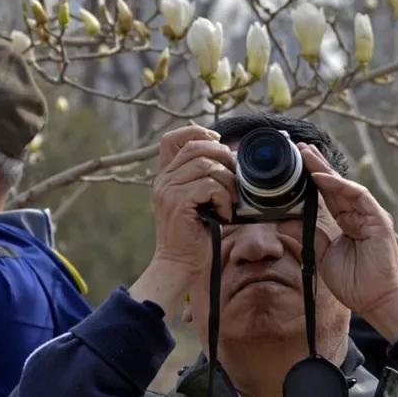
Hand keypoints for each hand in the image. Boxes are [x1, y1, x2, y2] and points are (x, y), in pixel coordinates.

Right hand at [130, 125, 234, 317]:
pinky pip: (209, 186)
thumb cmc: (194, 234)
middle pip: (196, 147)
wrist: (179, 264)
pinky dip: (224, 198)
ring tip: (230, 201)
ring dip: (227, 182)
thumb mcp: (197, 200)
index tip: (218, 143)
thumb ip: (204, 178)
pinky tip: (224, 213)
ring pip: (207, 166)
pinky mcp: (178, 203)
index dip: (197, 132)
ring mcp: (168, 190)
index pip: (173, 138)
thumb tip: (231, 156)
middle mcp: (163, 179)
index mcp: (166, 175)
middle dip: (223, 157)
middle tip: (233, 179)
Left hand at [302, 143, 397, 340]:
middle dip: (317, 165)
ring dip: (326, 170)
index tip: (296, 162)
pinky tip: (323, 178)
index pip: (327, 194)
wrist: (376, 301)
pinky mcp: (379, 221)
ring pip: (346, 186)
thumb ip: (306, 235)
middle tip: (300, 148)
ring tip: (308, 156)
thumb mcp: (322, 254)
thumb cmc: (354, 282)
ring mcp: (370, 216)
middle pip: (335, 185)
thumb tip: (281, 220)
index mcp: (347, 221)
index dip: (312, 178)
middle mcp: (359, 214)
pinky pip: (359, 197)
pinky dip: (341, 186)